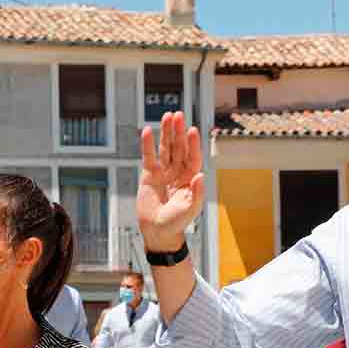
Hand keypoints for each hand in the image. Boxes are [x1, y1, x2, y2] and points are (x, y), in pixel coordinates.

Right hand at [137, 111, 204, 250]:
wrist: (158, 232)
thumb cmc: (176, 222)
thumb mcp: (190, 209)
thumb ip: (196, 192)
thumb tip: (201, 175)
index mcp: (190, 178)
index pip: (192, 157)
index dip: (192, 144)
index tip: (192, 130)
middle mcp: (177, 172)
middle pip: (178, 147)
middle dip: (178, 132)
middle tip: (178, 115)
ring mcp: (163, 172)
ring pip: (165, 148)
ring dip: (165, 133)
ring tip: (166, 117)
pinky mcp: (149, 175)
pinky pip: (149, 157)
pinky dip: (147, 145)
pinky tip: (148, 131)